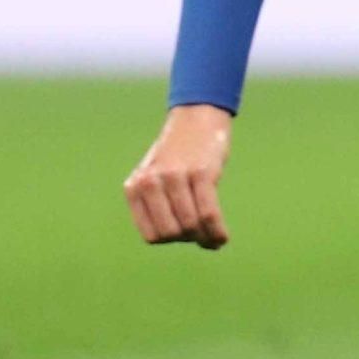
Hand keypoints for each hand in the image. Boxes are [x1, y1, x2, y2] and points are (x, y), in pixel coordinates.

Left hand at [124, 104, 234, 246]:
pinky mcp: (201, 172)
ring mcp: (175, 176)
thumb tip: (194, 242)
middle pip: (172, 233)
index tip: (185, 235)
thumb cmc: (178, 153)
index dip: (171, 241)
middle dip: (190, 239)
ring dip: (206, 237)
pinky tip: (223, 237)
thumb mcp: (155, 177)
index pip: (151, 235)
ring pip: (191, 225)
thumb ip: (160, 207)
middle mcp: (150, 182)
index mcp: (135, 187)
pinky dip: (217, 231)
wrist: (197, 116)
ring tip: (215, 237)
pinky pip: (208, 213)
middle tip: (202, 233)